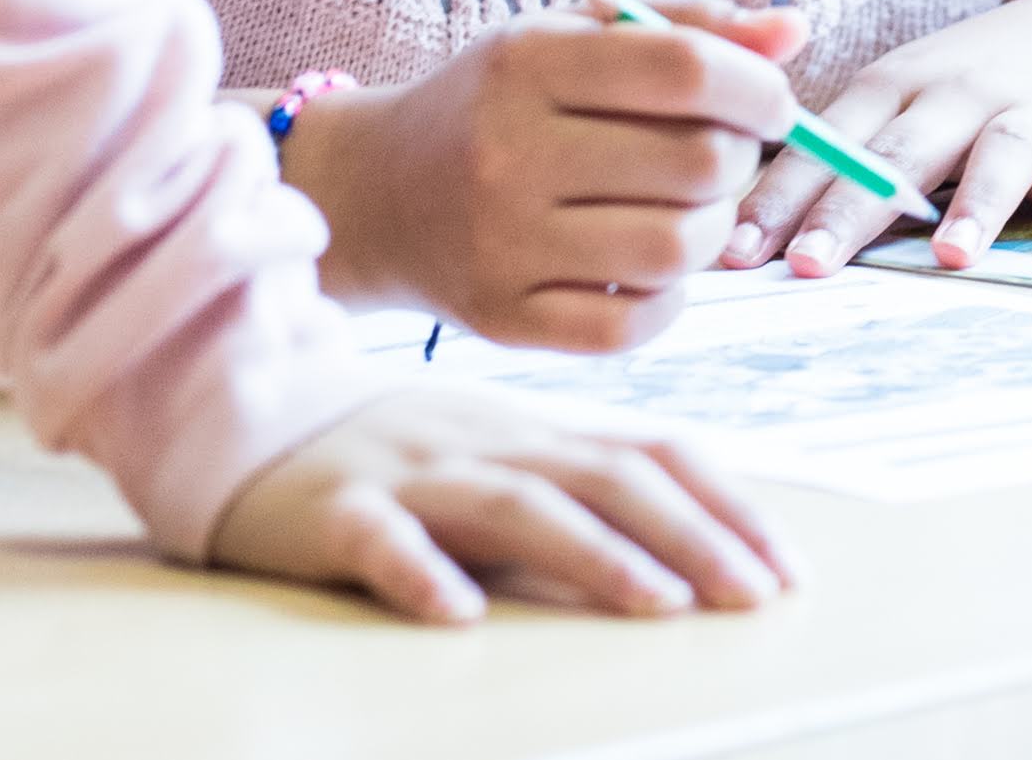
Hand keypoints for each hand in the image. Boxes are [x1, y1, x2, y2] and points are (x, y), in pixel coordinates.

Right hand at [208, 387, 797, 623]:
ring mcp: (411, 472)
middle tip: (757, 597)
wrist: (243, 414)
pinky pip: (379, 541)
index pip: (651, 451)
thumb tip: (694, 547)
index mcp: (534, 431)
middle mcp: (488, 442)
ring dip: (595, 555)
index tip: (787, 566)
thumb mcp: (499, 457)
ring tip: (659, 604)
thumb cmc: (393, 454)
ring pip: (515, 505)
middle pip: (606, 477)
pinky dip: (421, 574)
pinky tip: (459, 617)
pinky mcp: (332, 510)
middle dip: (693, 535)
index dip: (726, 504)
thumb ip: (577, 487)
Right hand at [289, 0, 799, 349]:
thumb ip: (687, 27)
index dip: (759, 88)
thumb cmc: (497, 102)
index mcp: (525, 64)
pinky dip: (668, 297)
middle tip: (721, 155)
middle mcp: (507, 152)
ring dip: (711, 230)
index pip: (686, 69)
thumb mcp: (572, 38)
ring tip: (686, 207)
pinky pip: (636, 324)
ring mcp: (502, 244)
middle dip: (739, 159)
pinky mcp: (504, 320)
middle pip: (697, 164)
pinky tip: (647, 264)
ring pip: (678, 248)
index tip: (771, 103)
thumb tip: (795, 32)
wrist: (374, 193)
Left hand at [726, 0, 1031, 277]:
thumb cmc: (973, 88)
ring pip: (1001, 151)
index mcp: (896, 85)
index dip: (782, 196)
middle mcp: (961, 91)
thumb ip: (846, 157)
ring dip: (975, 203)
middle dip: (852, 207)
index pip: (830, 141)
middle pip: (901, 149)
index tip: (737, 251)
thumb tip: (745, 232)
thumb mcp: (903, 99)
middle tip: (811, 265)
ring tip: (949, 256)